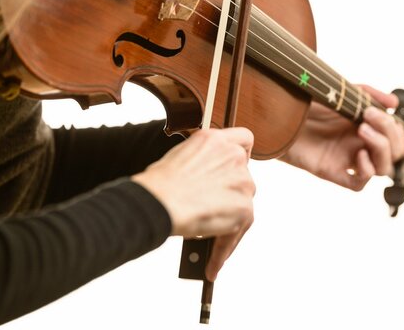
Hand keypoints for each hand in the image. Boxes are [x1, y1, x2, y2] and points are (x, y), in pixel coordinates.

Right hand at [132, 127, 255, 280]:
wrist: (158, 201)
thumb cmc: (158, 185)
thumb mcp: (180, 158)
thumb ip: (203, 163)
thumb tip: (207, 183)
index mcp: (215, 139)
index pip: (245, 138)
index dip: (242, 154)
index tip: (234, 168)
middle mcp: (233, 156)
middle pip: (243, 178)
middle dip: (229, 197)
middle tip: (212, 214)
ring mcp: (242, 181)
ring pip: (242, 205)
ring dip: (227, 224)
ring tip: (208, 247)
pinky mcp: (245, 207)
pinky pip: (238, 231)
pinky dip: (224, 248)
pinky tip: (211, 264)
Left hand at [280, 85, 403, 190]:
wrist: (275, 114)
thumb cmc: (303, 103)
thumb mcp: (338, 92)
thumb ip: (367, 94)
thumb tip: (395, 103)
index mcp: (364, 125)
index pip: (397, 135)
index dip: (394, 126)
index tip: (372, 110)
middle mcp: (359, 143)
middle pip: (396, 152)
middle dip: (390, 135)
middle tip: (367, 118)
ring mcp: (347, 158)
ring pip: (383, 168)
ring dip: (381, 149)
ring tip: (361, 131)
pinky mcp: (332, 171)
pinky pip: (358, 184)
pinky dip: (365, 172)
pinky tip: (357, 156)